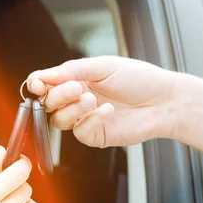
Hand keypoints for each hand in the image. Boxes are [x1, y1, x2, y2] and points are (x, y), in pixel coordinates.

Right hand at [27, 56, 180, 147]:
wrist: (164, 101)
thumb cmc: (139, 79)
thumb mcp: (103, 66)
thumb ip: (70, 71)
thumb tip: (41, 75)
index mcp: (77, 80)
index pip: (46, 85)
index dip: (38, 85)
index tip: (38, 84)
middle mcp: (77, 100)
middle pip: (48, 103)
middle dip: (58, 95)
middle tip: (76, 89)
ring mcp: (85, 119)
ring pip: (59, 120)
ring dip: (72, 109)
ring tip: (93, 99)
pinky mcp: (96, 136)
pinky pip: (79, 133)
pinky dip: (90, 121)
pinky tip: (107, 111)